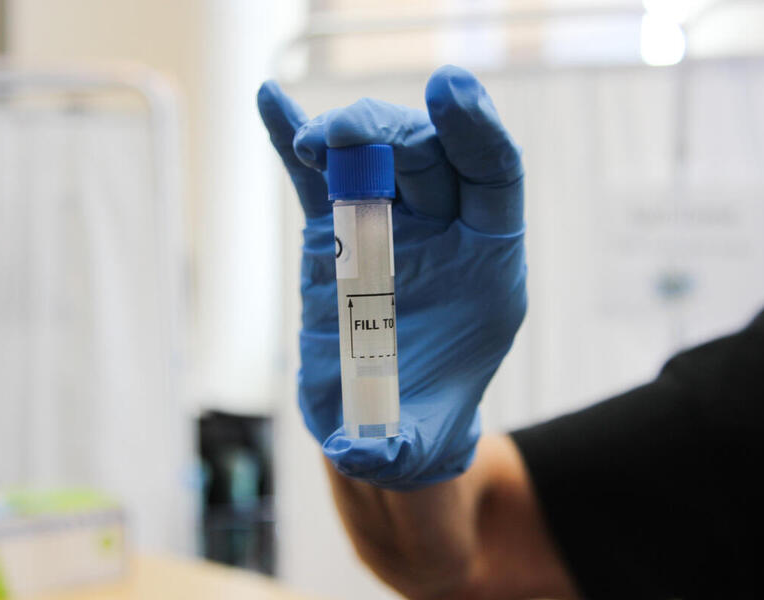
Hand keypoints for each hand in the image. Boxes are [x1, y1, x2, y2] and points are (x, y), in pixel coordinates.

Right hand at [258, 65, 525, 489]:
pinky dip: (292, 143)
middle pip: (427, 156)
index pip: (493, 177)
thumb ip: (400, 446)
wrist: (381, 417)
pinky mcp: (334, 236)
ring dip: (343, 137)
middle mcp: (441, 232)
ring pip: (373, 158)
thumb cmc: (417, 422)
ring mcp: (387, 227)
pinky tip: (269, 102)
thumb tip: (366, 452)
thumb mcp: (418, 440)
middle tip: (346, 138)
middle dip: (391, 137)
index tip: (450, 94)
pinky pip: (316, 182)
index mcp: (486, 261)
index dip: (477, 132)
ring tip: (312, 141)